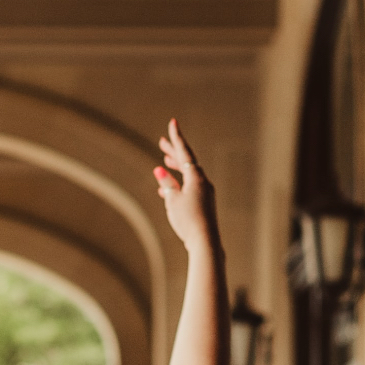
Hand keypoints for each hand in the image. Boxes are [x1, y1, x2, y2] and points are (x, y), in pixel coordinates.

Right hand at [153, 119, 219, 252]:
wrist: (205, 242)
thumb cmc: (188, 220)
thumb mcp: (173, 200)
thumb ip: (166, 184)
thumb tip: (160, 171)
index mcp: (196, 177)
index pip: (184, 152)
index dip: (177, 137)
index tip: (173, 122)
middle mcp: (203, 182)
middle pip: (187, 162)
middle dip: (174, 151)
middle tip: (162, 142)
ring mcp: (204, 192)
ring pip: (188, 174)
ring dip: (175, 168)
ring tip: (164, 161)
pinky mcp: (203, 204)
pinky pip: (188, 187)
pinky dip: (178, 184)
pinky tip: (166, 188)